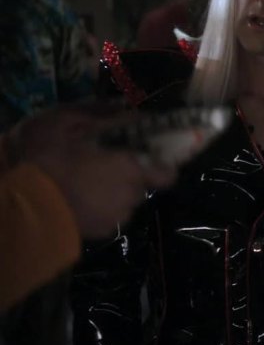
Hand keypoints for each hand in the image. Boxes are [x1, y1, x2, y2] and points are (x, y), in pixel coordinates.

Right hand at [7, 104, 176, 238]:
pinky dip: (97, 207)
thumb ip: (106, 114)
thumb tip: (134, 111)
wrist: (15, 205)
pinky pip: (106, 216)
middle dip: (128, 173)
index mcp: (131, 169)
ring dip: (111, 190)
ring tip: (82, 180)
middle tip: (101, 161)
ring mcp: (114, 218)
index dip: (162, 163)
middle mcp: (130, 197)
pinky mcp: (97, 234)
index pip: (167, 173)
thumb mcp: (68, 121)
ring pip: (123, 200)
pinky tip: (75, 198)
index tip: (149, 153)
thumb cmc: (44, 158)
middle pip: (141, 184)